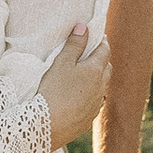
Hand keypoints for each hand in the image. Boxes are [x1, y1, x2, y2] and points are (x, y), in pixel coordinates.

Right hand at [41, 22, 111, 149]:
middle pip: (107, 68)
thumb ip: (74, 44)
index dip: (102, 41)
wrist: (46, 126)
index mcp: (95, 71)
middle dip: (102, 58)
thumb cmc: (52, 90)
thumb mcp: (61, 63)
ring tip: (85, 75)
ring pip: (101, 87)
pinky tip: (78, 97)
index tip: (99, 35)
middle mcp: (100, 88)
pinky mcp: (87, 120)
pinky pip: (93, 103)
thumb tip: (84, 27)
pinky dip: (90, 96)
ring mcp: (95, 105)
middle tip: (93, 52)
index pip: (104, 50)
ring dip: (97, 79)